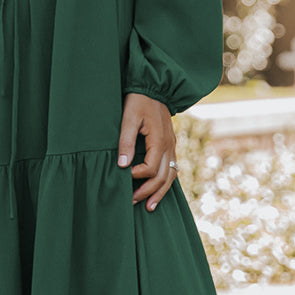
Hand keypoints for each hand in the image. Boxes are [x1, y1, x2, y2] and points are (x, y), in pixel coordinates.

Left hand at [117, 92, 176, 210]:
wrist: (154, 87)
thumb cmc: (139, 100)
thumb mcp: (128, 117)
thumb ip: (125, 141)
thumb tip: (122, 165)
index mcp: (160, 140)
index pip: (151, 168)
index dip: (137, 176)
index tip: (123, 175)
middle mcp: (169, 146)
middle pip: (163, 177)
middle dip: (148, 192)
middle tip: (132, 201)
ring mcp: (172, 146)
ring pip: (171, 175)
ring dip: (160, 192)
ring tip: (149, 206)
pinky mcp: (170, 145)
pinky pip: (172, 168)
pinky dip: (166, 182)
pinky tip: (158, 191)